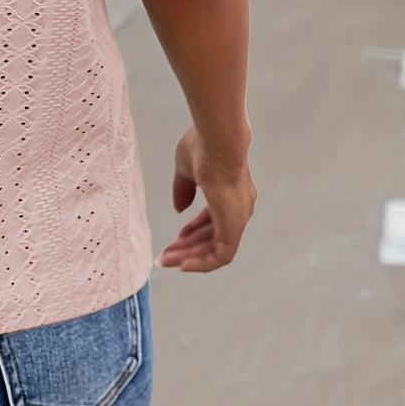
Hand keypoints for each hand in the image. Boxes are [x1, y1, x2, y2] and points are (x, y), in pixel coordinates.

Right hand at [157, 126, 256, 272]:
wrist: (217, 141)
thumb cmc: (203, 147)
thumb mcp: (187, 170)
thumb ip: (183, 190)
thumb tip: (179, 209)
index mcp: (230, 193)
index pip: (213, 220)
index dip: (193, 230)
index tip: (176, 237)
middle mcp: (238, 208)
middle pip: (212, 236)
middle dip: (188, 247)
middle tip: (166, 256)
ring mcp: (238, 218)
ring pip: (215, 248)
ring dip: (191, 257)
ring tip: (167, 261)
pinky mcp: (234, 226)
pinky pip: (221, 255)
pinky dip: (202, 262)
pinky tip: (182, 264)